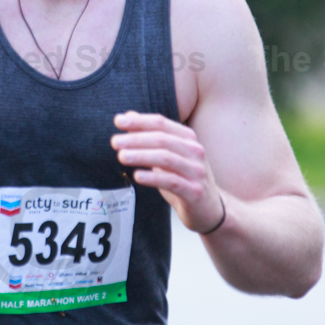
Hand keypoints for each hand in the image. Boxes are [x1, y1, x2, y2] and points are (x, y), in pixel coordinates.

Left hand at [111, 111, 225, 233]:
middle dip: (136, 139)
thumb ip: (150, 136)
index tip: (118, 121)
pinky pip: (172, 182)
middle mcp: (195, 151)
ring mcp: (196, 171)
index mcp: (188, 138)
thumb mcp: (168, 155)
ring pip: (166, 158)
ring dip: (141, 155)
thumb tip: (128, 116)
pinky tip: (137, 176)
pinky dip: (153, 177)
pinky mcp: (195, 192)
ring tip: (121, 156)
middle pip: (162, 139)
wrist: (209, 209)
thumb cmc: (184, 179)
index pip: (161, 123)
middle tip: (115, 142)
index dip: (139, 121)